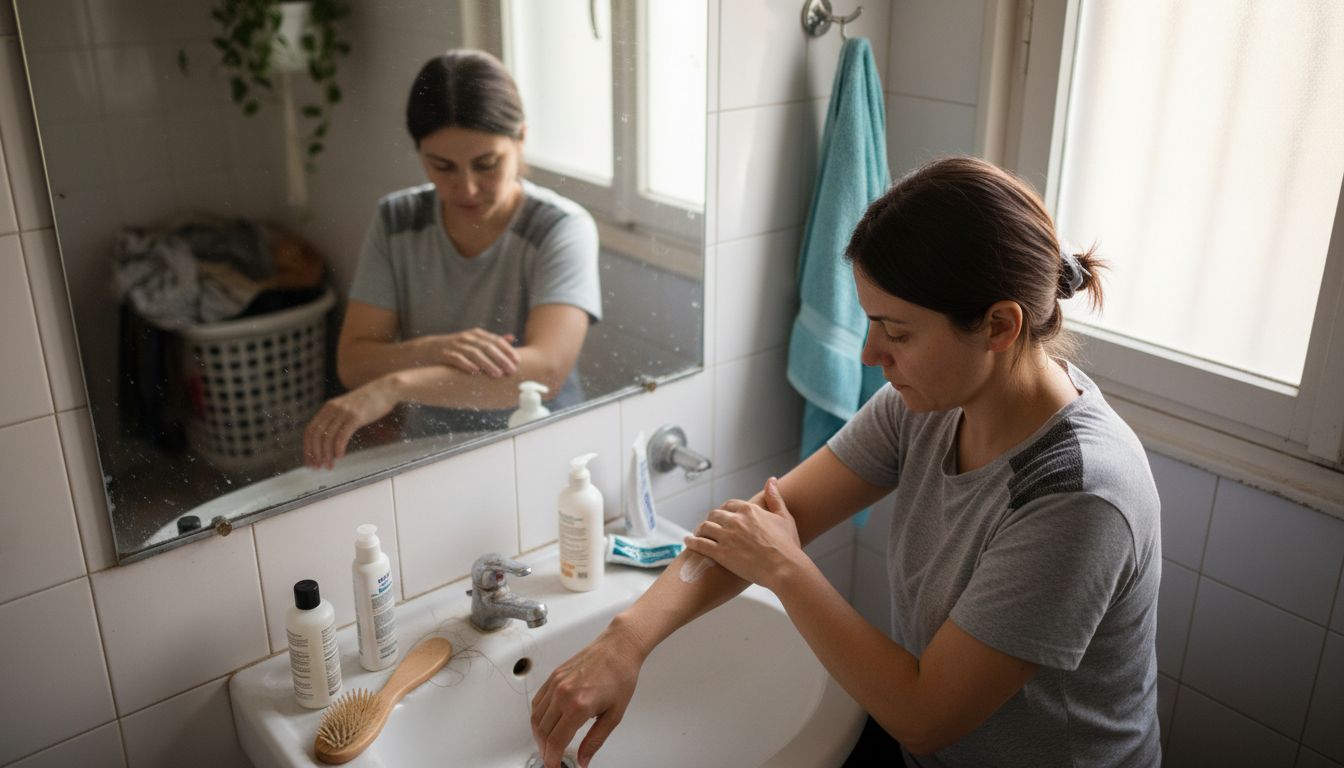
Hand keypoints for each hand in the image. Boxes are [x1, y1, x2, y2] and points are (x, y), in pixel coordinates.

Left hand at [302, 376, 398, 468]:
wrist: (386, 389)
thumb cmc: (369, 400)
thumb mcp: (347, 407)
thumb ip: (337, 418)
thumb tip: (330, 440)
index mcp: (328, 407)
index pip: (310, 429)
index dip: (308, 446)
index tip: (309, 459)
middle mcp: (333, 409)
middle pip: (316, 435)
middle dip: (315, 453)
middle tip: (317, 466)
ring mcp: (344, 413)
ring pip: (328, 437)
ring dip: (326, 454)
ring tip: (329, 465)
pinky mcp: (356, 417)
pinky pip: (342, 435)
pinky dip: (338, 448)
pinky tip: (339, 456)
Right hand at [414, 328, 518, 376]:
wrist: (426, 350)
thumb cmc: (455, 348)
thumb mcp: (474, 342)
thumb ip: (491, 341)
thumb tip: (511, 338)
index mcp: (477, 334)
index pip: (496, 341)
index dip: (508, 351)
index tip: (518, 361)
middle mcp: (467, 337)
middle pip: (487, 347)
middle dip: (501, 359)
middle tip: (511, 371)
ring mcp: (455, 345)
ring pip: (474, 353)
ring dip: (487, 364)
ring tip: (497, 374)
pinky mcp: (443, 353)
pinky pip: (456, 358)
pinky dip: (466, 364)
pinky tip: (474, 372)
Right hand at [531, 621, 646, 767]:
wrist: (619, 647)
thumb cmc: (621, 676)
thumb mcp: (614, 715)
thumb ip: (595, 740)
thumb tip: (583, 759)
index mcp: (579, 706)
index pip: (555, 741)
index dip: (553, 759)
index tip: (556, 766)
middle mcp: (563, 694)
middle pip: (542, 732)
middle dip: (545, 750)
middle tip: (553, 758)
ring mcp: (555, 684)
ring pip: (535, 718)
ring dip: (539, 736)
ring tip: (549, 745)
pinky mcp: (553, 676)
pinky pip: (537, 702)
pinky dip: (537, 717)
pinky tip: (546, 724)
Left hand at [683, 478, 803, 591]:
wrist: (785, 568)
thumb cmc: (787, 545)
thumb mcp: (784, 517)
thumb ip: (775, 497)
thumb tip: (771, 480)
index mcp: (749, 510)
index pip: (730, 505)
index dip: (724, 510)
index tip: (722, 516)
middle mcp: (735, 520)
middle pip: (714, 515)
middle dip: (710, 520)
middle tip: (707, 526)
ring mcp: (726, 536)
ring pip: (705, 527)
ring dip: (699, 530)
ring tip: (696, 534)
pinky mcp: (720, 553)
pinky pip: (700, 544)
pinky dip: (691, 541)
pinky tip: (688, 541)